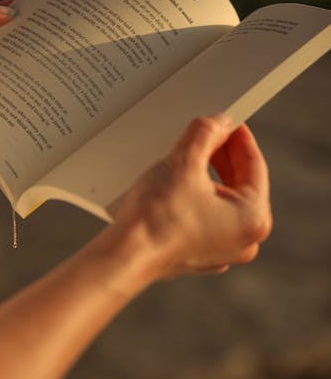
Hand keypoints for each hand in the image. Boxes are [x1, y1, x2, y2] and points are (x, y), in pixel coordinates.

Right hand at [111, 115, 271, 282]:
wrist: (124, 256)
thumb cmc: (156, 216)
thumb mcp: (184, 161)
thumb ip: (206, 133)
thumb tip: (220, 122)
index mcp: (253, 219)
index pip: (255, 166)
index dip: (239, 138)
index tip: (228, 121)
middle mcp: (244, 241)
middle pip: (240, 185)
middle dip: (223, 157)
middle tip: (208, 134)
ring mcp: (222, 252)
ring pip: (222, 203)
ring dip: (209, 177)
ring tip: (189, 157)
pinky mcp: (199, 257)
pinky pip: (207, 219)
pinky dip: (197, 200)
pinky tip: (178, 186)